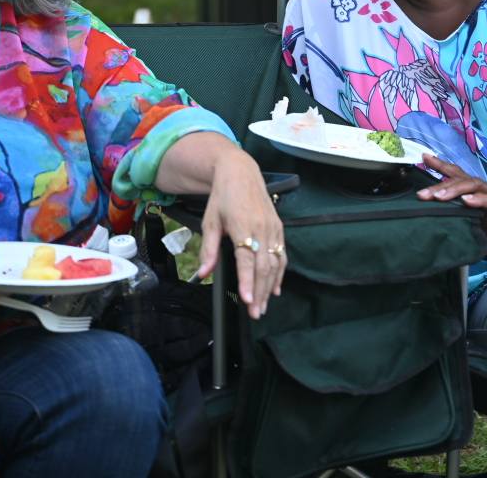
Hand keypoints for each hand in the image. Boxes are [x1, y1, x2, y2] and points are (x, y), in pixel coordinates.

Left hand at [195, 154, 285, 318]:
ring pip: (275, 264)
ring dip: (270, 287)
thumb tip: (203, 273)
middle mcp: (261, 229)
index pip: (247, 260)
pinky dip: (280, 273)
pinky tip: (275, 288)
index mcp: (242, 227)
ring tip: (263, 306)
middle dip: (260, 292)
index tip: (248, 300)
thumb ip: (209, 249)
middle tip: (255, 313)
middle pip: (264, 267)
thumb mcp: (210, 221)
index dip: (248, 281)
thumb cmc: (223, 197)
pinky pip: (282, 255)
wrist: (241, 172)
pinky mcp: (279, 228)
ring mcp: (273, 229)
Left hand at [416, 155, 486, 250]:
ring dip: (454, 190)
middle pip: (459, 180)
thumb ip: (462, 214)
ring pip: (472, 186)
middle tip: (421, 194)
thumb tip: (438, 217)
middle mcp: (483, 188)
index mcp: (476, 190)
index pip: (457, 174)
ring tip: (439, 196)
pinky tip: (467, 201)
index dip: (441, 165)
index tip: (424, 157)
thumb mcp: (478, 218)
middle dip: (439, 185)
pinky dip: (478, 200)